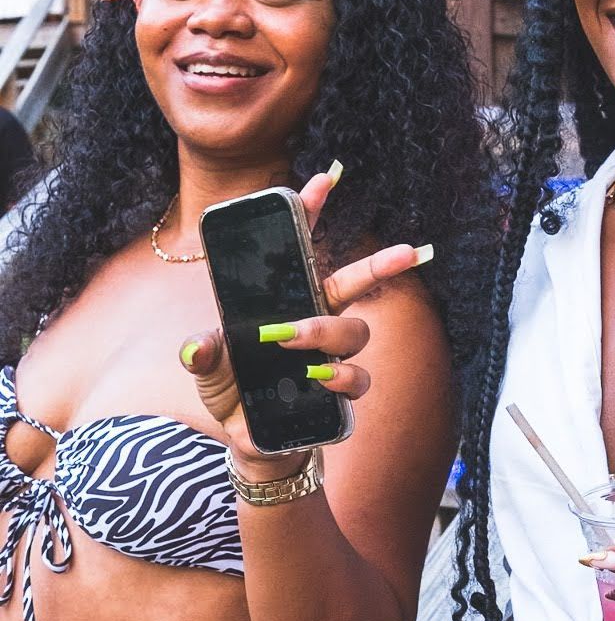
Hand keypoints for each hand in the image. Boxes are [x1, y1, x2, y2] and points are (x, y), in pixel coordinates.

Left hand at [178, 165, 431, 472]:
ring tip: (292, 340)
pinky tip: (318, 378)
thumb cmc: (235, 392)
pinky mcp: (338, 393)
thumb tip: (198, 347)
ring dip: (323, 331)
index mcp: (288, 302)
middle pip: (355, 286)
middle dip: (382, 265)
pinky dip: (339, 377)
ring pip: (354, 332)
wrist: (252, 440)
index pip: (305, 251)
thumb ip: (204, 353)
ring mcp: (332, 357)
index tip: (322, 180)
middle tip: (410, 251)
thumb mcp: (208, 367)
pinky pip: (356, 378)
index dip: (313, 215)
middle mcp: (317, 324)